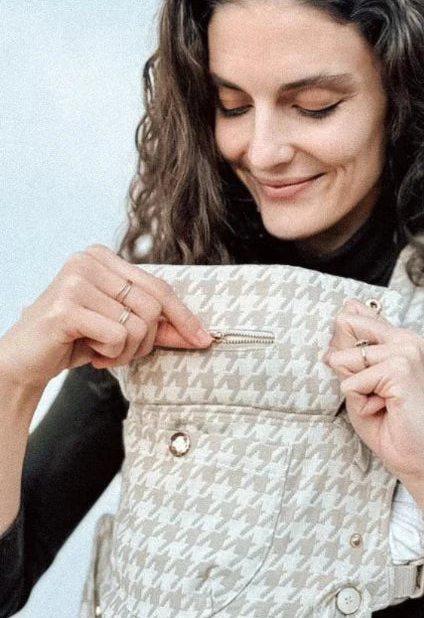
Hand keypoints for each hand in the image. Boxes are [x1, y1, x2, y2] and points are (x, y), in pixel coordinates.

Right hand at [0, 244, 212, 389]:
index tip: (204, 339)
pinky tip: (90, 353)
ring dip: (126, 352)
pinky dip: (110, 354)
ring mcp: (76, 280)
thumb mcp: (121, 328)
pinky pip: (117, 336)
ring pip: (137, 324)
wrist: (25, 360)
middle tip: (121, 353)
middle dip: (146, 341)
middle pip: (153, 306)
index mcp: (103, 258)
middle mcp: (89, 260)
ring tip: (103, 353)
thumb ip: (158, 327)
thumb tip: (202, 334)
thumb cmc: (75, 340)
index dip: (184, 316)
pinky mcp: (66, 307)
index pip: (160, 286)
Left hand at [325, 299, 423, 486]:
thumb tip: (341, 318)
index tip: (363, 375)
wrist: (416, 454)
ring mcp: (405, 352)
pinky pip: (350, 383)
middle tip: (371, 391)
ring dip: (354, 390)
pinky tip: (383, 409)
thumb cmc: (388, 421)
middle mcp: (406, 338)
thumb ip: (350, 350)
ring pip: (343, 359)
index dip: (343, 348)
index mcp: (399, 336)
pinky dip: (359, 403)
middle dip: (345, 365)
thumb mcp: (358, 380)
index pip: (352, 316)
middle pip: (344, 327)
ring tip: (379, 402)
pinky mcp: (400, 370)